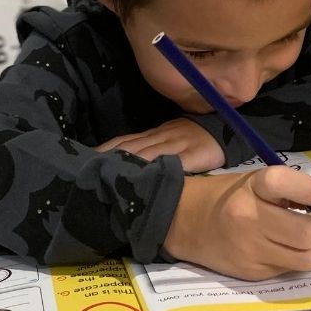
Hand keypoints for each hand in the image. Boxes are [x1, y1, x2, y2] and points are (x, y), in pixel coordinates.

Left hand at [95, 118, 224, 172]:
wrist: (227, 130)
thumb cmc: (195, 139)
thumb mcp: (169, 140)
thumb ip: (150, 149)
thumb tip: (124, 163)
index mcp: (154, 135)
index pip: (123, 141)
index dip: (104, 151)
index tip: (84, 161)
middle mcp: (161, 137)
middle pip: (130, 148)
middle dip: (108, 160)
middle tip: (89, 174)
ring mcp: (178, 144)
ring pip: (146, 154)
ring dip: (126, 165)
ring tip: (107, 178)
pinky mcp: (194, 154)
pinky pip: (174, 163)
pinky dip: (158, 169)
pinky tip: (145, 179)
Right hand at [163, 166, 310, 280]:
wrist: (184, 222)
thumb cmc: (228, 196)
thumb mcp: (256, 180)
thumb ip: (293, 191)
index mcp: (251, 187)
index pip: (289, 185)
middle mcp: (249, 219)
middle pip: (306, 232)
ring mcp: (250, 250)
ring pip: (305, 259)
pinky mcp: (251, 272)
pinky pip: (289, 269)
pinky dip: (305, 259)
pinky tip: (307, 250)